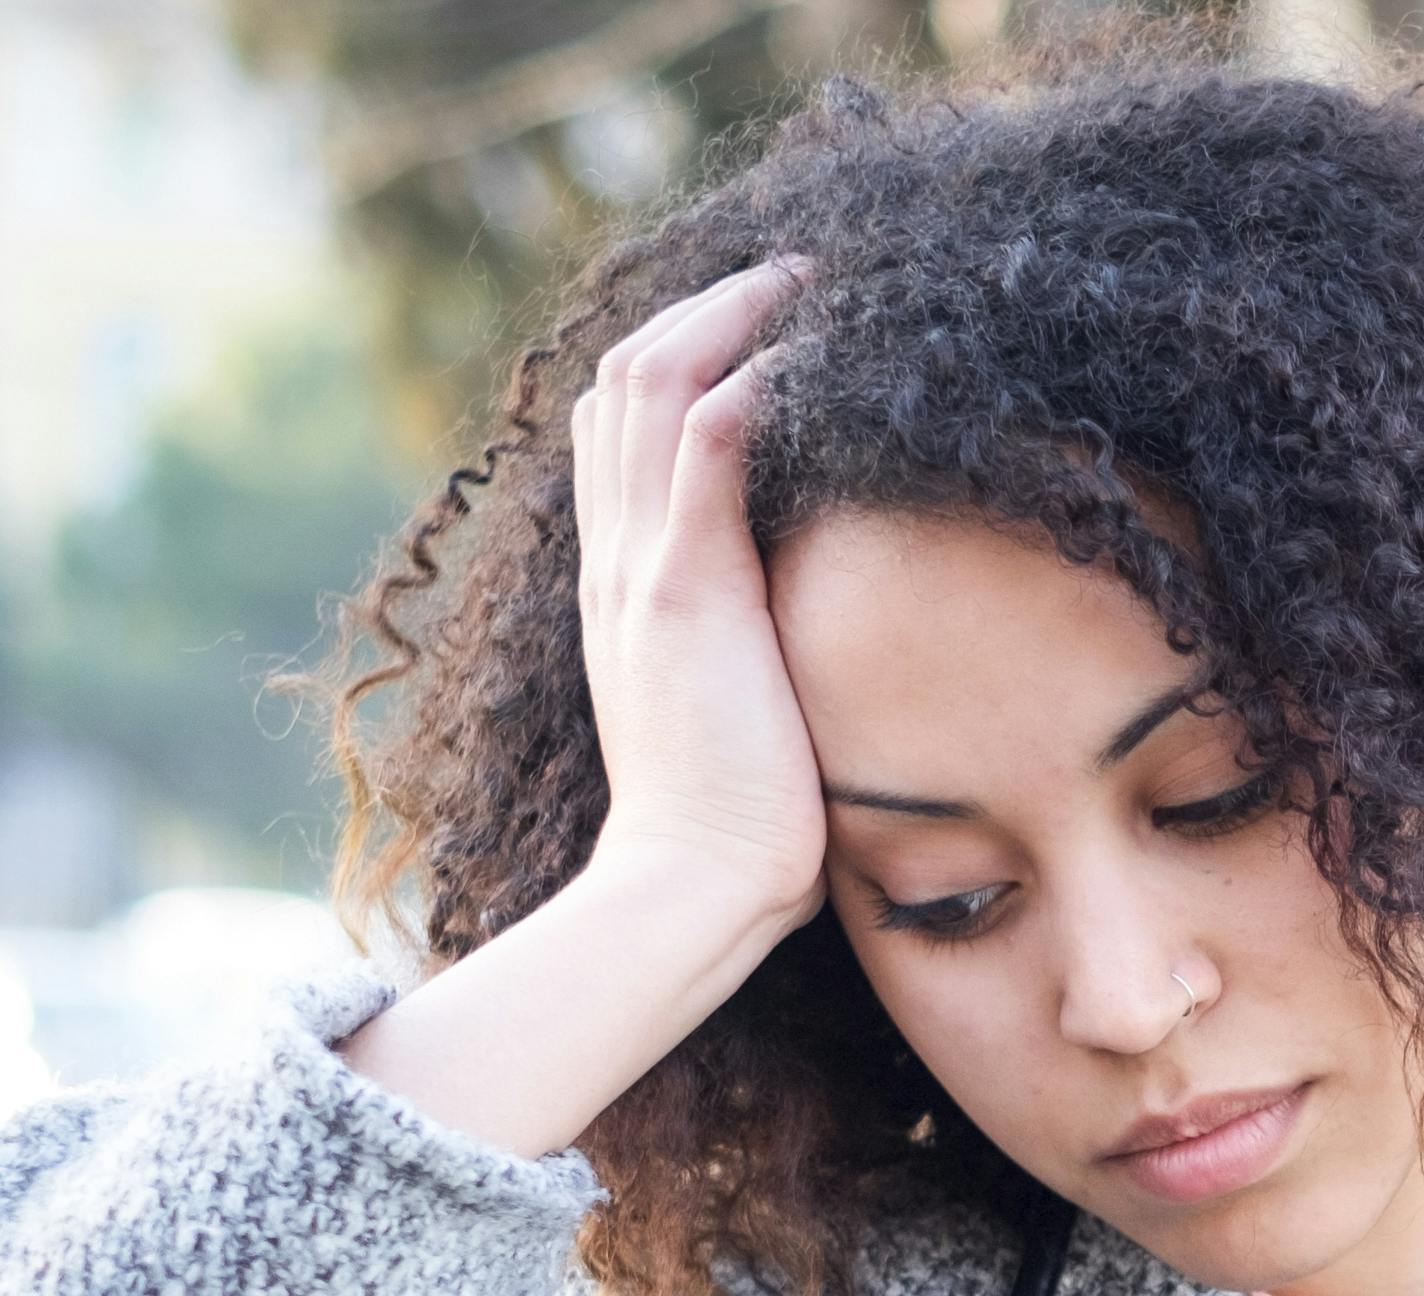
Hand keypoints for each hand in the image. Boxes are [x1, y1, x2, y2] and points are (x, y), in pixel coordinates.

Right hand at [341, 259, 825, 1158]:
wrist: (690, 890)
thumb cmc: (737, 822)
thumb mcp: (734, 703)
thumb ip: (746, 643)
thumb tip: (800, 625)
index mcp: (624, 582)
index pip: (622, 427)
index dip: (682, 354)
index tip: (759, 326)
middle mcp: (617, 558)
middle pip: (625, 378)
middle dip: (706, 309)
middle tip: (793, 276)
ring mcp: (641, 570)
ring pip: (651, 385)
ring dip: (730, 319)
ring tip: (806, 285)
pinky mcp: (682, 593)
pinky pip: (700, 446)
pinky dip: (745, 383)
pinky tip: (802, 358)